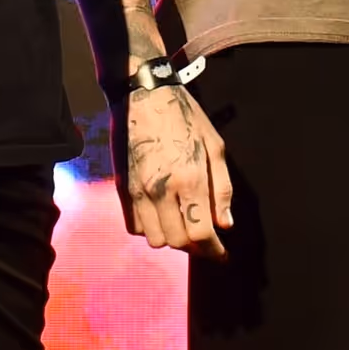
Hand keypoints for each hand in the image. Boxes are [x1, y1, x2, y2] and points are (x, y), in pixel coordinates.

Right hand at [121, 83, 233, 258]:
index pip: (201, 233)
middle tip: (206, 242)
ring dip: (172, 239)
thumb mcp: (215, 146)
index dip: (214, 250)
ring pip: (154, 239)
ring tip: (184, 227)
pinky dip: (150, 229)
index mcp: (189, 179)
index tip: (222, 255)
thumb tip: (225, 223)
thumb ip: (222, 188)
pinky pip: (134, 226)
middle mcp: (162, 190)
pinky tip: (163, 216)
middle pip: (178, 242)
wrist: (143, 95)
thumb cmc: (185, 116)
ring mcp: (139, 191)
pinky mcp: (123, 188)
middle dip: (195, 247)